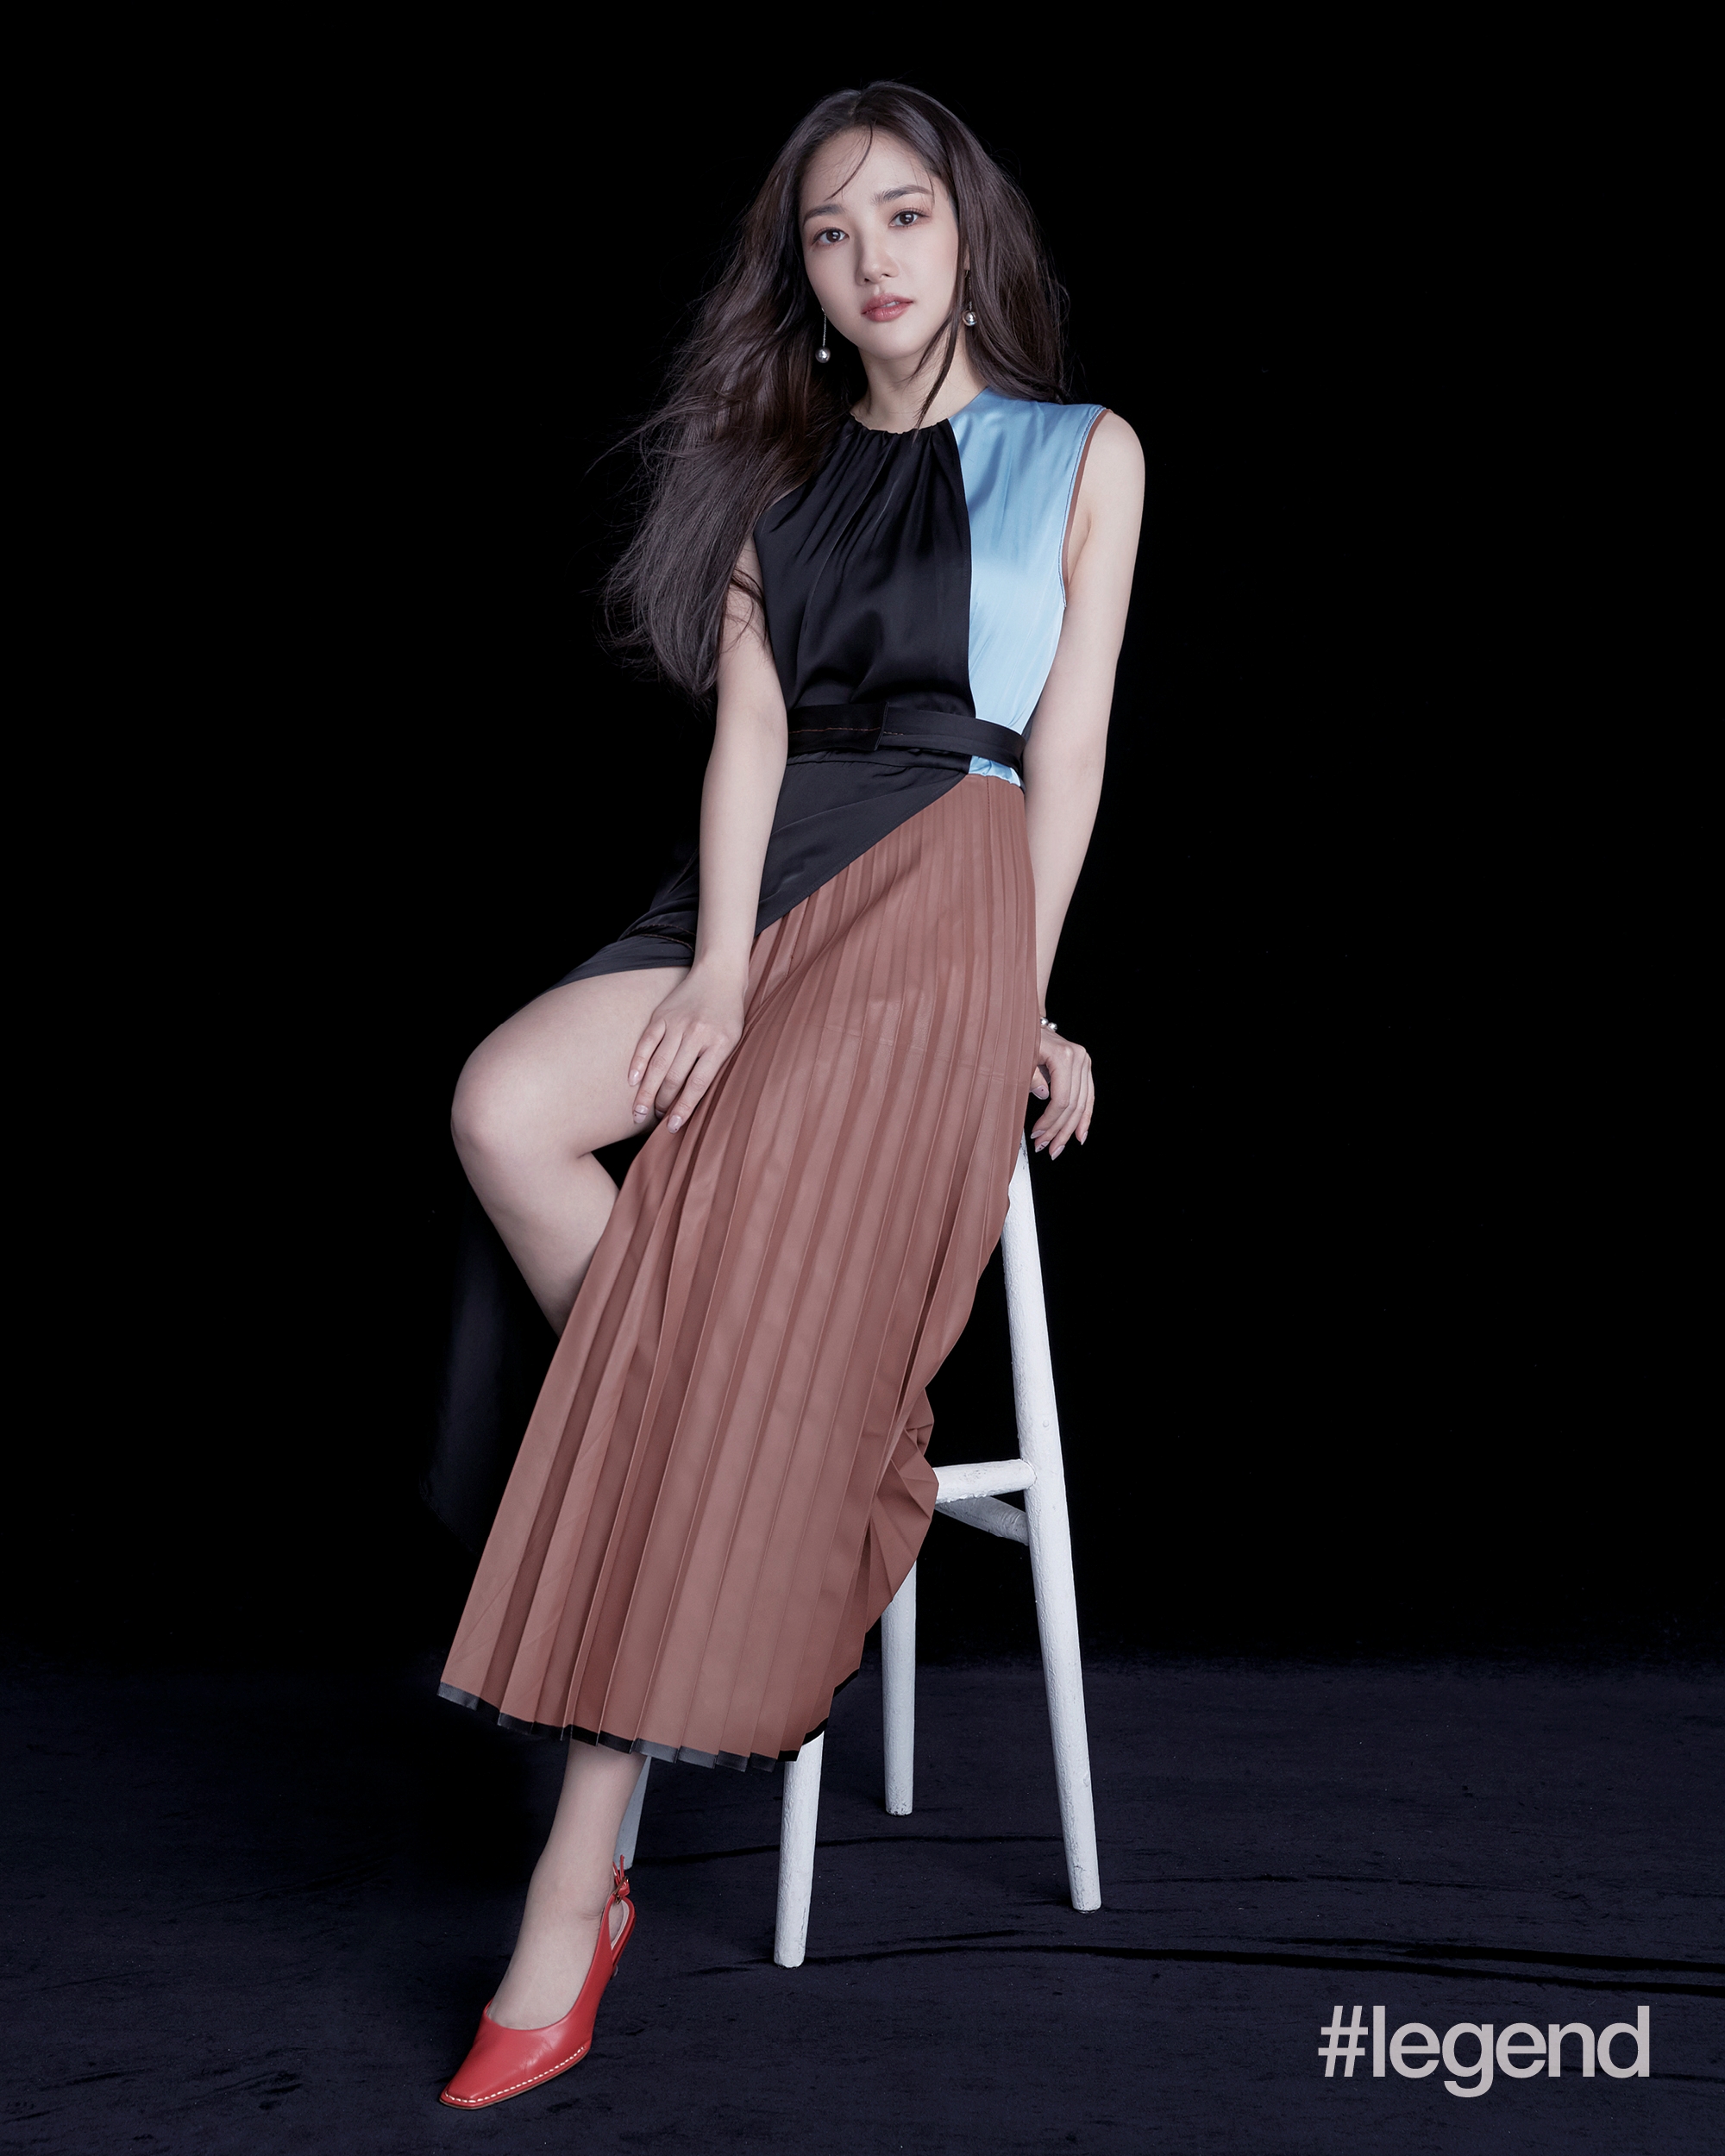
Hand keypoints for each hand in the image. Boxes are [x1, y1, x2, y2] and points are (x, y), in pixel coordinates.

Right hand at [628, 965, 745, 1130]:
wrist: (719, 974)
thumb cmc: (728, 1015)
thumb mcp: (733, 1040)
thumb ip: (715, 1065)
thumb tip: (693, 1098)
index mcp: (719, 1043)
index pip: (698, 1083)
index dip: (683, 1107)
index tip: (672, 1126)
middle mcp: (696, 1033)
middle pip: (674, 1076)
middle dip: (662, 1103)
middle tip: (654, 1120)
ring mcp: (677, 1023)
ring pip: (657, 1064)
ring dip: (646, 1091)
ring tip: (638, 1112)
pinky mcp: (661, 1015)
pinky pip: (646, 1043)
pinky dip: (637, 1063)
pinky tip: (631, 1082)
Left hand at [1028, 1023, 1093, 1158]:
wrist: (1027, 1023)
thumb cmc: (1019, 1039)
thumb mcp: (1018, 1058)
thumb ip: (1030, 1078)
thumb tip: (1043, 1096)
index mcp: (1064, 1055)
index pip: (1061, 1099)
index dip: (1049, 1121)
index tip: (1036, 1135)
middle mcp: (1079, 1058)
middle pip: (1074, 1105)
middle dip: (1059, 1131)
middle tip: (1047, 1148)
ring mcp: (1084, 1062)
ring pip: (1083, 1105)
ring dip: (1070, 1130)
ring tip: (1057, 1147)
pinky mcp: (1085, 1068)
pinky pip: (1088, 1098)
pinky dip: (1084, 1118)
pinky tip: (1079, 1135)